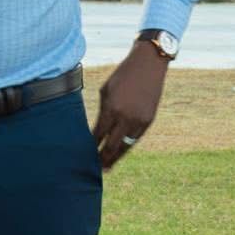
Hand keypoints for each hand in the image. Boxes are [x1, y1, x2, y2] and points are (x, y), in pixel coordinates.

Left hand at [94, 41, 169, 170]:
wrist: (148, 66)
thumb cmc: (122, 75)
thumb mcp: (106, 91)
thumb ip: (102, 112)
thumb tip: (98, 130)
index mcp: (112, 109)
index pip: (99, 135)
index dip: (92, 146)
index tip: (85, 154)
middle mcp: (126, 118)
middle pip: (111, 146)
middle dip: (103, 158)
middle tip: (95, 168)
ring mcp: (139, 121)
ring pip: (125, 147)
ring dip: (115, 157)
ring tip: (107, 166)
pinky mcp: (148, 121)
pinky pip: (135, 139)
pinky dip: (126, 146)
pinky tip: (120, 152)